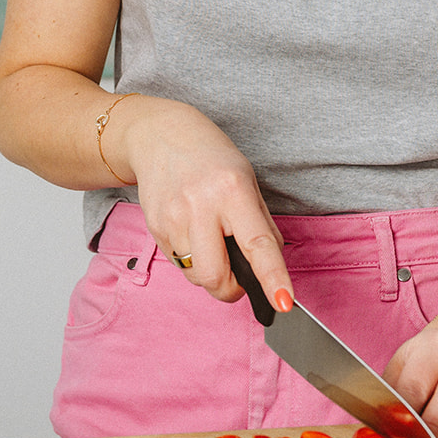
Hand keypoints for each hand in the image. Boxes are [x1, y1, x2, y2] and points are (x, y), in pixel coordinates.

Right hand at [113, 96, 293, 311]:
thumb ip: (260, 222)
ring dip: (209, 272)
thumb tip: (271, 264)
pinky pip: (178, 264)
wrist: (159, 135)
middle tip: (238, 275)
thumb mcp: (246, 178)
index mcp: (233, 191)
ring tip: (210, 241)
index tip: (283, 302)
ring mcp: (173, 218)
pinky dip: (190, 259)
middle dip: (230, 288)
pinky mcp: (154, 228)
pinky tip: (191, 231)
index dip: (272, 277)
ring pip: (195, 276)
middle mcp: (201, 206)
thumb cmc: (209, 156)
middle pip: (215, 277)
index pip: (257, 244)